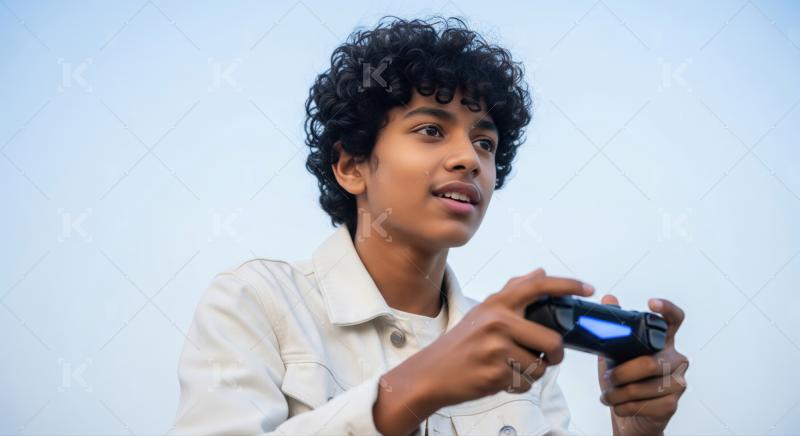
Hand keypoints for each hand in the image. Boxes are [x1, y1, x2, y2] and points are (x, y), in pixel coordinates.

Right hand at [373, 268, 594, 434]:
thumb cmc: (461, 343)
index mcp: (496, 303)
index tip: (587, 288)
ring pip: (541, 365)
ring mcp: (496, 348)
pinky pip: (527, 382)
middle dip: (556, 354)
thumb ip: (513, 292)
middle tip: (548, 356)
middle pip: (552, 339)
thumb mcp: (483, 311)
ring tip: (512, 367)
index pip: (538, 287)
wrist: (432, 372)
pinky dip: (519, 385)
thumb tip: (540, 271)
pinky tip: (501, 378)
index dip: (567, 285)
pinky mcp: (496, 373)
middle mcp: (497, 321)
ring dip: (533, 372)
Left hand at [597, 295, 688, 435]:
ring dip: (617, 394)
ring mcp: (678, 382)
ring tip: (607, 395)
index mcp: (663, 342)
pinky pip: (642, 405)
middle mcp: (676, 359)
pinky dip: (623, 407)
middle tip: (607, 378)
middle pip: (649, 362)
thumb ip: (613, 330)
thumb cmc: (625, 382)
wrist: (632, 417)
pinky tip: (618, 407)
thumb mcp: (614, 354)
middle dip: (621, 373)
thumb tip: (608, 298)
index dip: (667, 308)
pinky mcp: (672, 404)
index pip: (674, 320)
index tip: (650, 302)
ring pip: (642, 387)